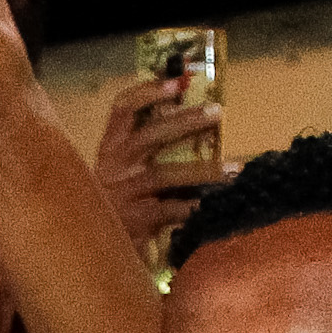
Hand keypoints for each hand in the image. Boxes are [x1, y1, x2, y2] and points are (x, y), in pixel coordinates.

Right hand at [95, 74, 227, 241]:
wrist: (96, 250)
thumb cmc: (122, 206)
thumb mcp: (128, 173)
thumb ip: (151, 149)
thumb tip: (198, 117)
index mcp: (110, 149)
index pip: (122, 109)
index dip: (148, 92)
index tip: (178, 82)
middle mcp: (112, 168)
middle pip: (148, 136)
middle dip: (185, 121)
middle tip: (217, 113)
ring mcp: (122, 195)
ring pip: (164, 175)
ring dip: (204, 170)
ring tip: (235, 168)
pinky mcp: (134, 221)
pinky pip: (170, 210)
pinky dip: (194, 207)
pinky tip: (216, 205)